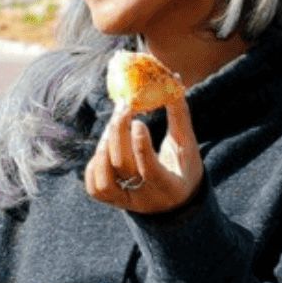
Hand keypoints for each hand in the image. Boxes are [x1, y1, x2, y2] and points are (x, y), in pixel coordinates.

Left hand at [85, 94, 202, 213]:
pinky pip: (94, 187)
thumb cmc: (183, 168)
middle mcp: (146, 199)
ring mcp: (126, 203)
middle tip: (122, 108)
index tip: (138, 120)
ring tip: (114, 127)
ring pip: (104, 181)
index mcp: (170, 187)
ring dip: (104, 148)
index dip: (141, 146)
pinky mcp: (112, 202)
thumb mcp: (187, 145)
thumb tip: (174, 79)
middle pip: (123, 166)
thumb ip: (179, 115)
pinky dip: (95, 164)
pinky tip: (105, 146)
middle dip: (119, 134)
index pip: (150, 169)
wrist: (176, 203)